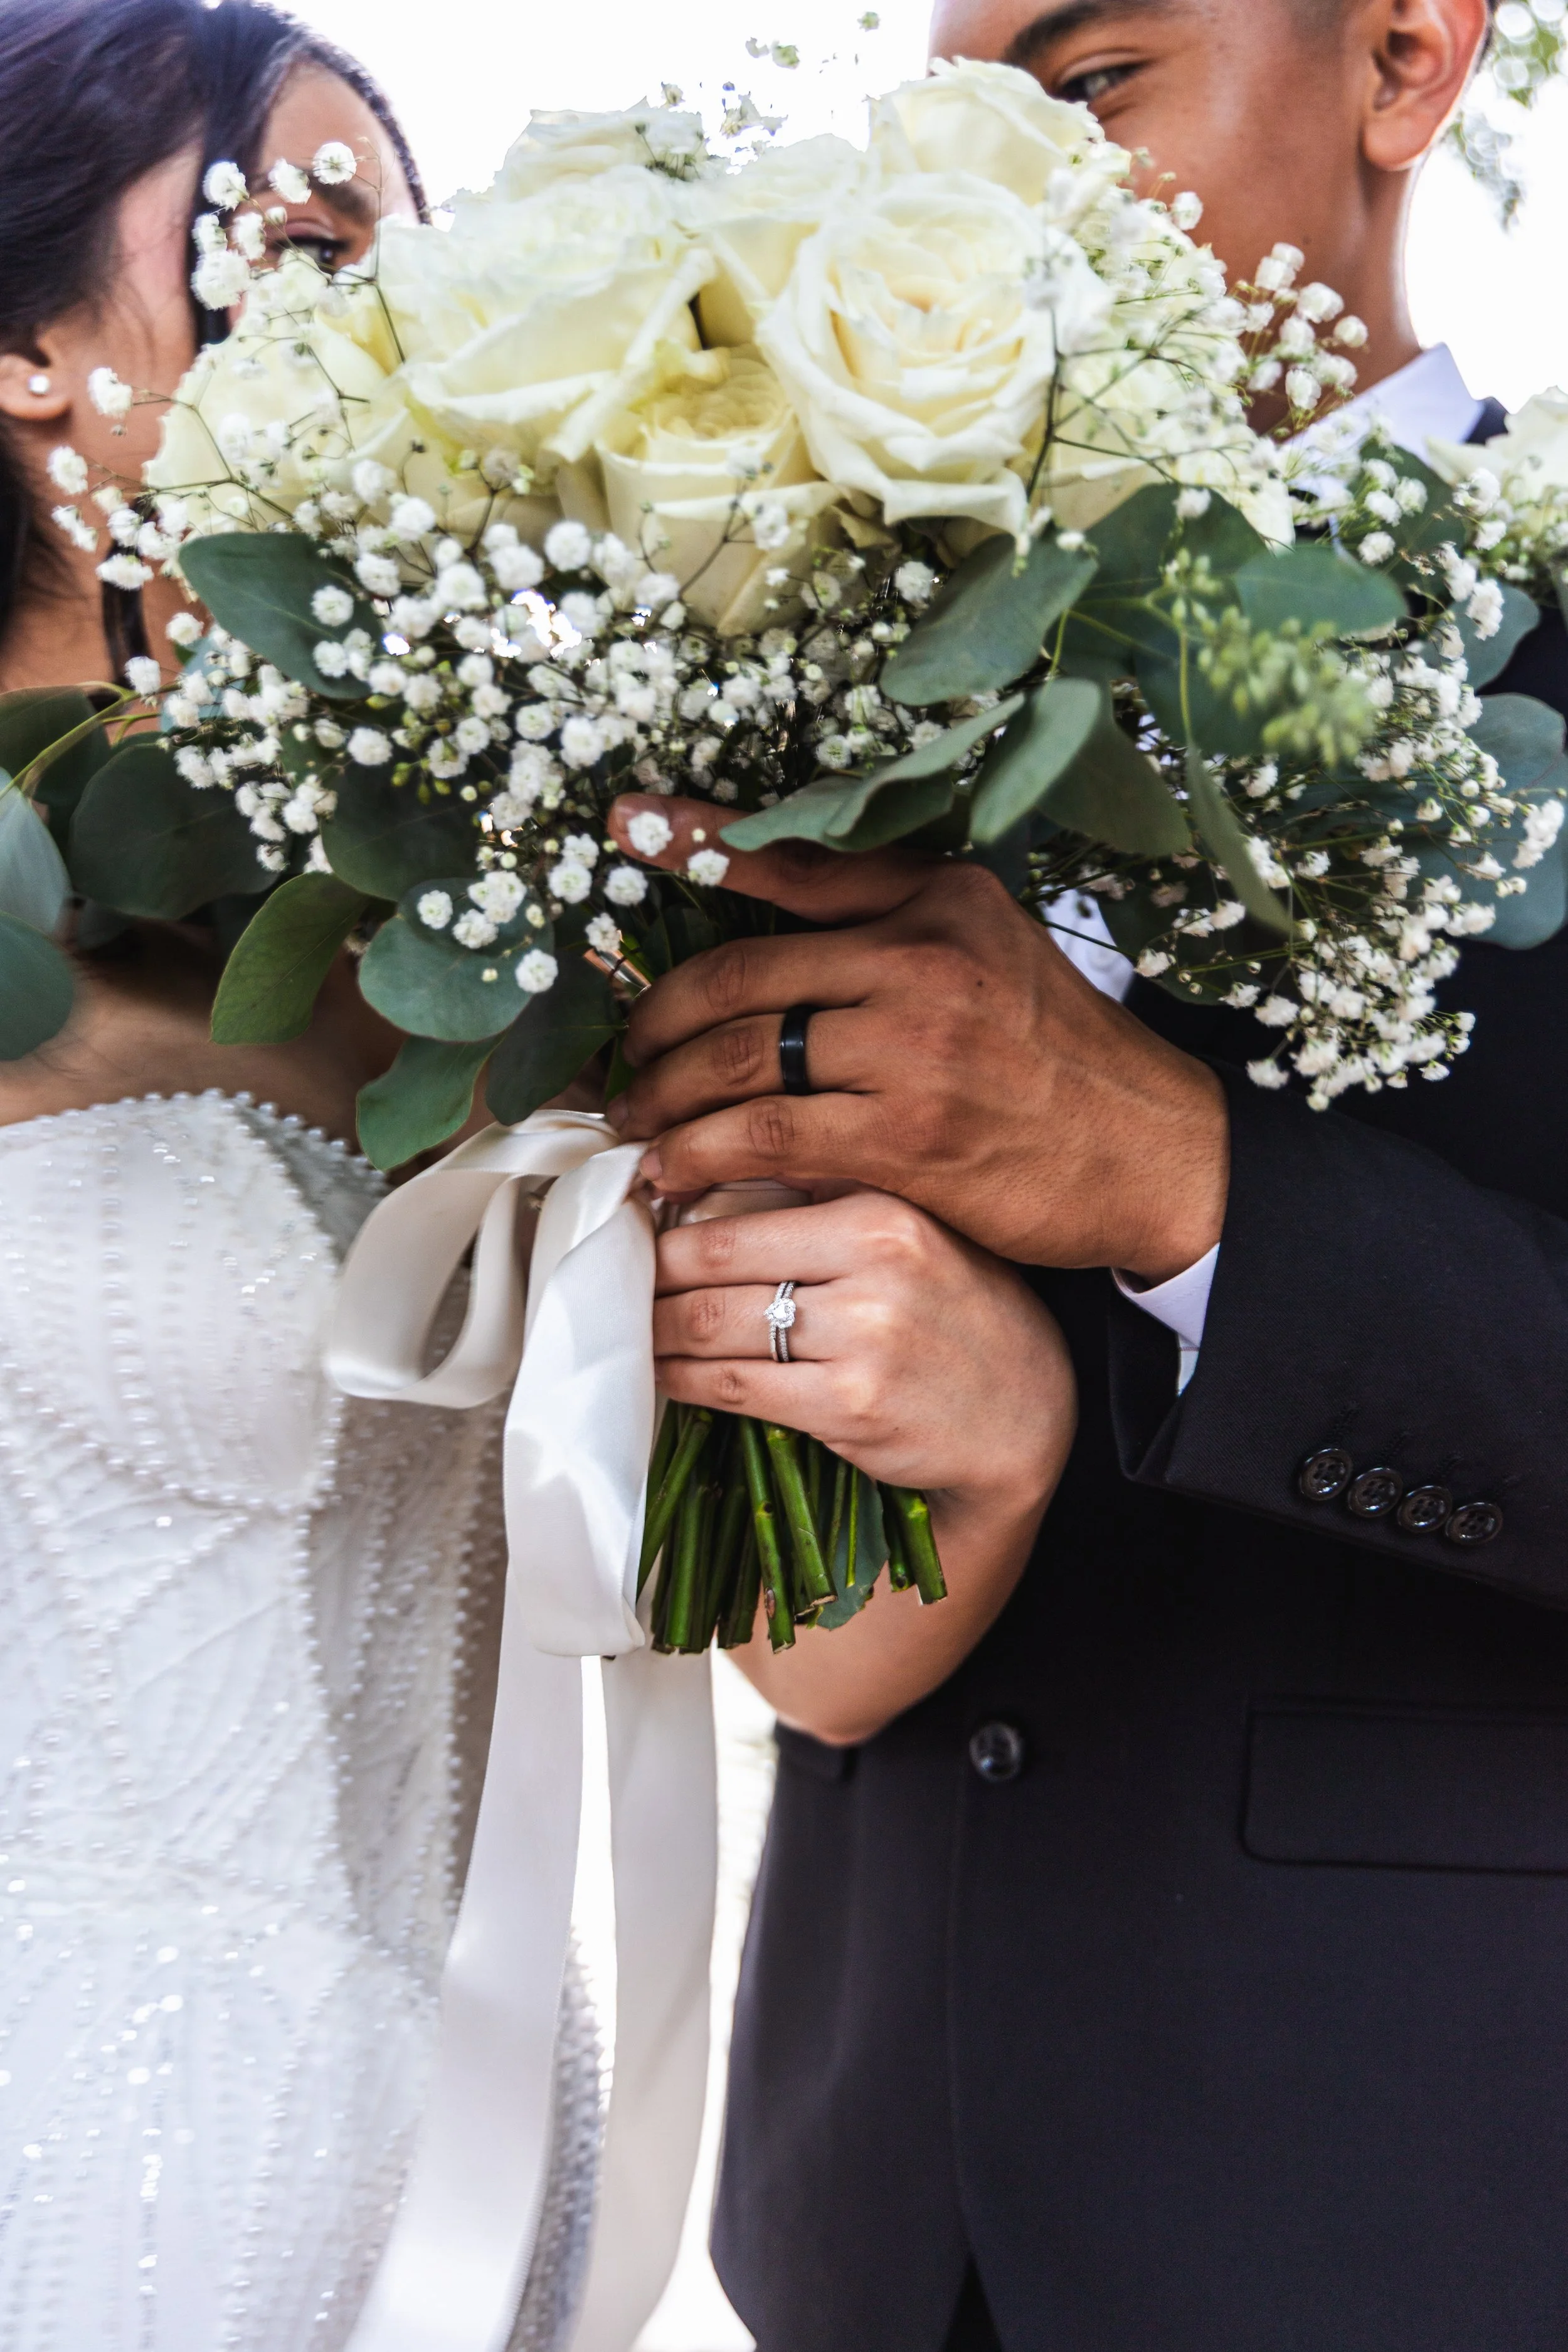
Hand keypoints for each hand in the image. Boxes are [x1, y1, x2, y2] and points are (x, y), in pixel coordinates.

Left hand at [611, 795, 1228, 1281]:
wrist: (1152, 1153)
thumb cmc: (1058, 1059)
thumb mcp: (990, 951)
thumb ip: (892, 927)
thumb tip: (774, 931)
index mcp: (940, 900)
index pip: (794, 862)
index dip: (699, 838)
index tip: (625, 822)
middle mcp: (923, 958)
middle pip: (736, 978)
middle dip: (653, 1024)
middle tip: (620, 1061)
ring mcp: (913, 1049)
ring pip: (738, 1061)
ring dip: (663, 1098)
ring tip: (635, 1124)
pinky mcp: (905, 1138)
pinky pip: (764, 1138)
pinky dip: (700, 1156)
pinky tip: (673, 1174)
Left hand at [654, 1187, 1076, 1741]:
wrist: (1025, 1414)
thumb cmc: (957, 1313)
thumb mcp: (915, 1229)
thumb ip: (826, 1198)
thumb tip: (702, 1179)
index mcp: (885, 1206)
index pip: (742, 1201)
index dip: (671, 1216)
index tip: (636, 1224)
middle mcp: (876, 1264)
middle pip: (712, 1261)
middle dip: (649, 1275)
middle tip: (615, 1279)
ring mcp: (863, 1340)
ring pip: (709, 1325)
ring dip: (653, 1330)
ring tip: (630, 1327)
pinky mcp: (848, 1409)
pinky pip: (730, 1387)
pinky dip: (682, 1380)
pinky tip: (664, 1375)